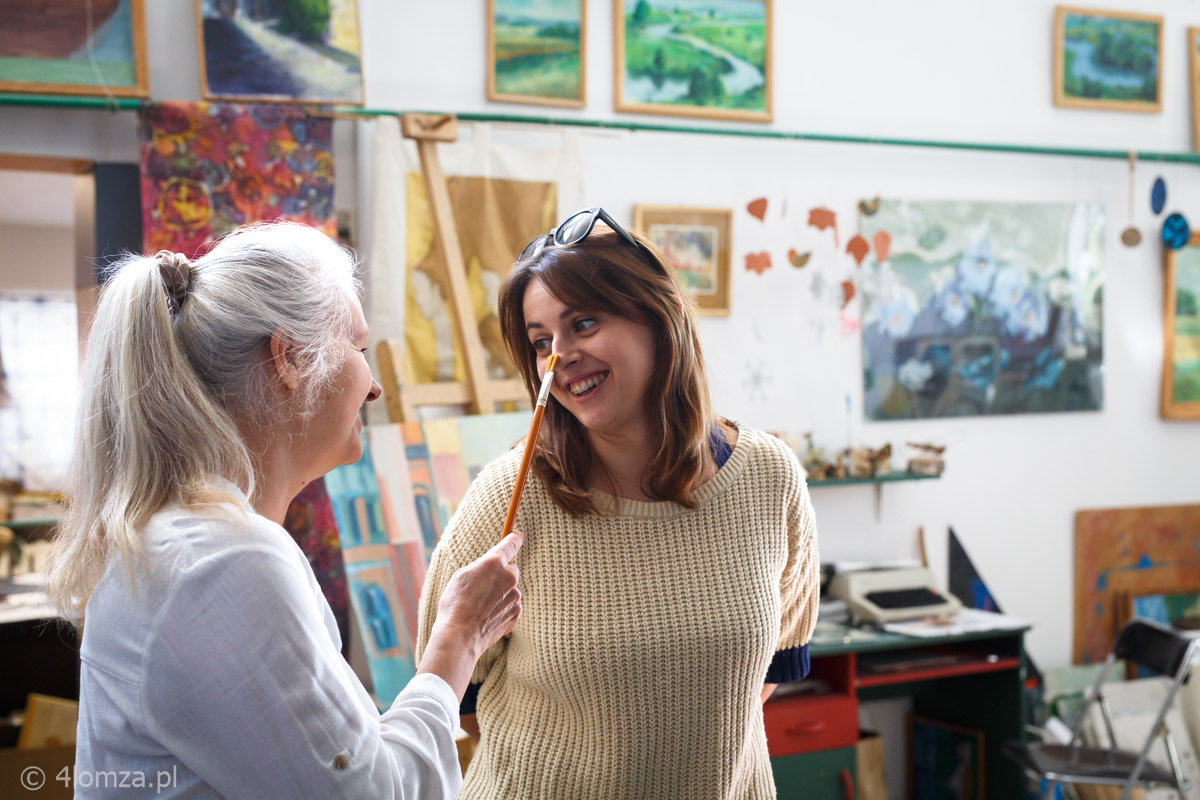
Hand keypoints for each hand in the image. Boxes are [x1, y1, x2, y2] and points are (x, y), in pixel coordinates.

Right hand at [436, 531, 523, 657]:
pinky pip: (511, 605)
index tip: (517, 535)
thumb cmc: (455, 604)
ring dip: (500, 593)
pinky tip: (486, 616)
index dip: (515, 538)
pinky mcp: (516, 613)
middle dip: (501, 574)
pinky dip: (502, 608)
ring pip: (510, 589)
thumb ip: (481, 566)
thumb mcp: (462, 576)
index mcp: (494, 562)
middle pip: (511, 568)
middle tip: (482, 587)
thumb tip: (492, 565)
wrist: (460, 636)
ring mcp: (515, 596)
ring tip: (480, 606)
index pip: (511, 543)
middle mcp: (510, 577)